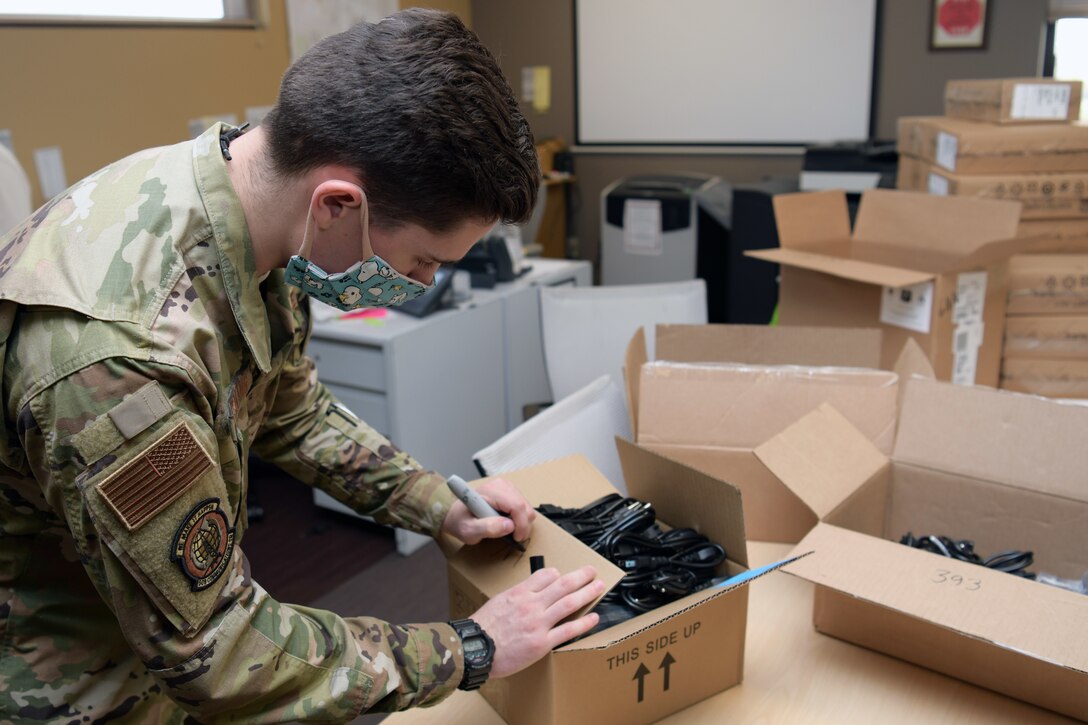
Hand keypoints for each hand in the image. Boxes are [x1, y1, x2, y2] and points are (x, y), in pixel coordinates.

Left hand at [442, 477, 535, 545]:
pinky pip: (524, 507)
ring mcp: (507, 487)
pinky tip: (507, 523)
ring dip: (521, 522)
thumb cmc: (461, 521)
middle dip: (523, 525)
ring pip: (527, 507)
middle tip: (512, 537)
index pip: (517, 506)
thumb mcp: (469, 530)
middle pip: (525, 506)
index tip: (516, 539)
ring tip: (506, 530)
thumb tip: (510, 526)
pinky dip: (519, 518)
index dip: (521, 525)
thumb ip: (488, 528)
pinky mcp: (510, 492)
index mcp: (491, 491)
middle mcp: (501, 485)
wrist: (456, 514)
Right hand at [471, 565, 604, 677]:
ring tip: (599, 587)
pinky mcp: (542, 643)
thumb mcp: (497, 602)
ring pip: (569, 603)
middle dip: (581, 576)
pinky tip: (594, 617)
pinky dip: (583, 623)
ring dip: (587, 593)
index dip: (558, 574)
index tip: (564, 575)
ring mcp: (538, 623)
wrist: (475, 650)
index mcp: (519, 593)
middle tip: (592, 571)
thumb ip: (515, 597)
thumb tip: (527, 593)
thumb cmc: (482, 629)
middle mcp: (531, 604)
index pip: (545, 575)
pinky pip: (568, 630)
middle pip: (563, 585)